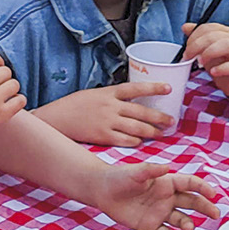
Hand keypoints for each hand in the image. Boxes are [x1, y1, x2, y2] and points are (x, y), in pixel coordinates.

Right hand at [34, 84, 174, 146]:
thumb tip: (131, 102)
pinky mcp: (103, 136)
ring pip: (137, 128)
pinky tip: (141, 142)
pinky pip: (125, 140)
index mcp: (108, 93)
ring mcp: (107, 122)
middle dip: (159, 117)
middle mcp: (110, 106)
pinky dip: (136, 142)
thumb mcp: (94, 94)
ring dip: (152, 131)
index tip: (169, 88)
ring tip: (162, 133)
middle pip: (141, 112)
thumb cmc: (74, 105)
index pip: (136, 88)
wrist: (57, 118)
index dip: (154, 87)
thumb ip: (112, 98)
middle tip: (171, 120)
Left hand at [91, 161, 220, 229]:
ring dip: (188, 225)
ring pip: (182, 220)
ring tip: (188, 228)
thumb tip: (167, 167)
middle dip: (205, 207)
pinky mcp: (151, 226)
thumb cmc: (119, 177)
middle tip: (215, 214)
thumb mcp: (135, 172)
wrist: (102, 191)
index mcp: (166, 182)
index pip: (190, 183)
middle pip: (192, 203)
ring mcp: (160, 213)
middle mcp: (167, 198)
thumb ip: (150, 170)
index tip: (213, 193)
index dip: (203, 187)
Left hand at [182, 22, 228, 102]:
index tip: (186, 50)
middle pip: (215, 35)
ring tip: (200, 62)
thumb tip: (185, 26)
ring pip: (227, 45)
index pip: (207, 28)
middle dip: (197, 45)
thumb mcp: (207, 50)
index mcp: (225, 32)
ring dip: (210, 52)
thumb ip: (197, 38)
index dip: (193, 37)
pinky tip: (213, 72)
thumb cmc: (223, 64)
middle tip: (188, 57)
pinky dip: (223, 68)